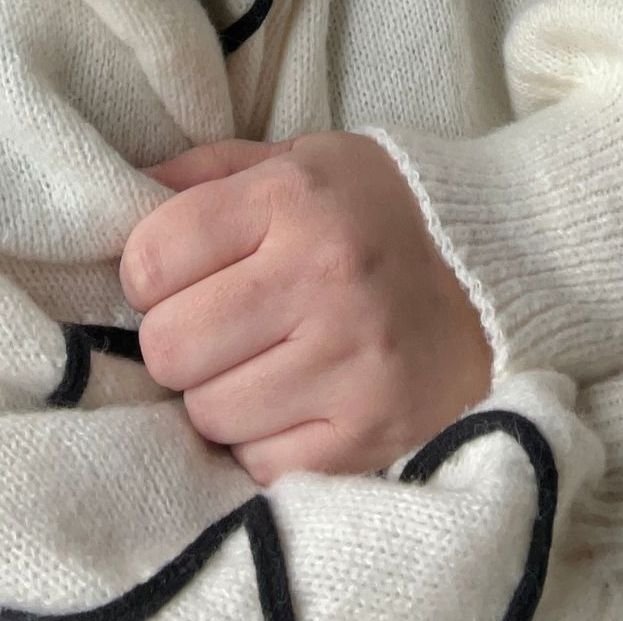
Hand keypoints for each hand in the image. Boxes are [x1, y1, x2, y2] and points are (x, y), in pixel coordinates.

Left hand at [120, 132, 493, 484]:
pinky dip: (265, 439)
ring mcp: (350, 361)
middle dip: (179, 339)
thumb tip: (123, 189)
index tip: (180, 272)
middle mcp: (323, 276)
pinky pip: (261, 463)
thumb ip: (207, 173)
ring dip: (220, 393)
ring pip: (208, 412)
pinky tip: (298, 398)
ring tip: (264, 359)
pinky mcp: (371, 431)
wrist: (499, 266)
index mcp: (295, 198)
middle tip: (219, 324)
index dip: (150, 270)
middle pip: (169, 345)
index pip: (153, 255)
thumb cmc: (377, 207)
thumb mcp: (299, 160)